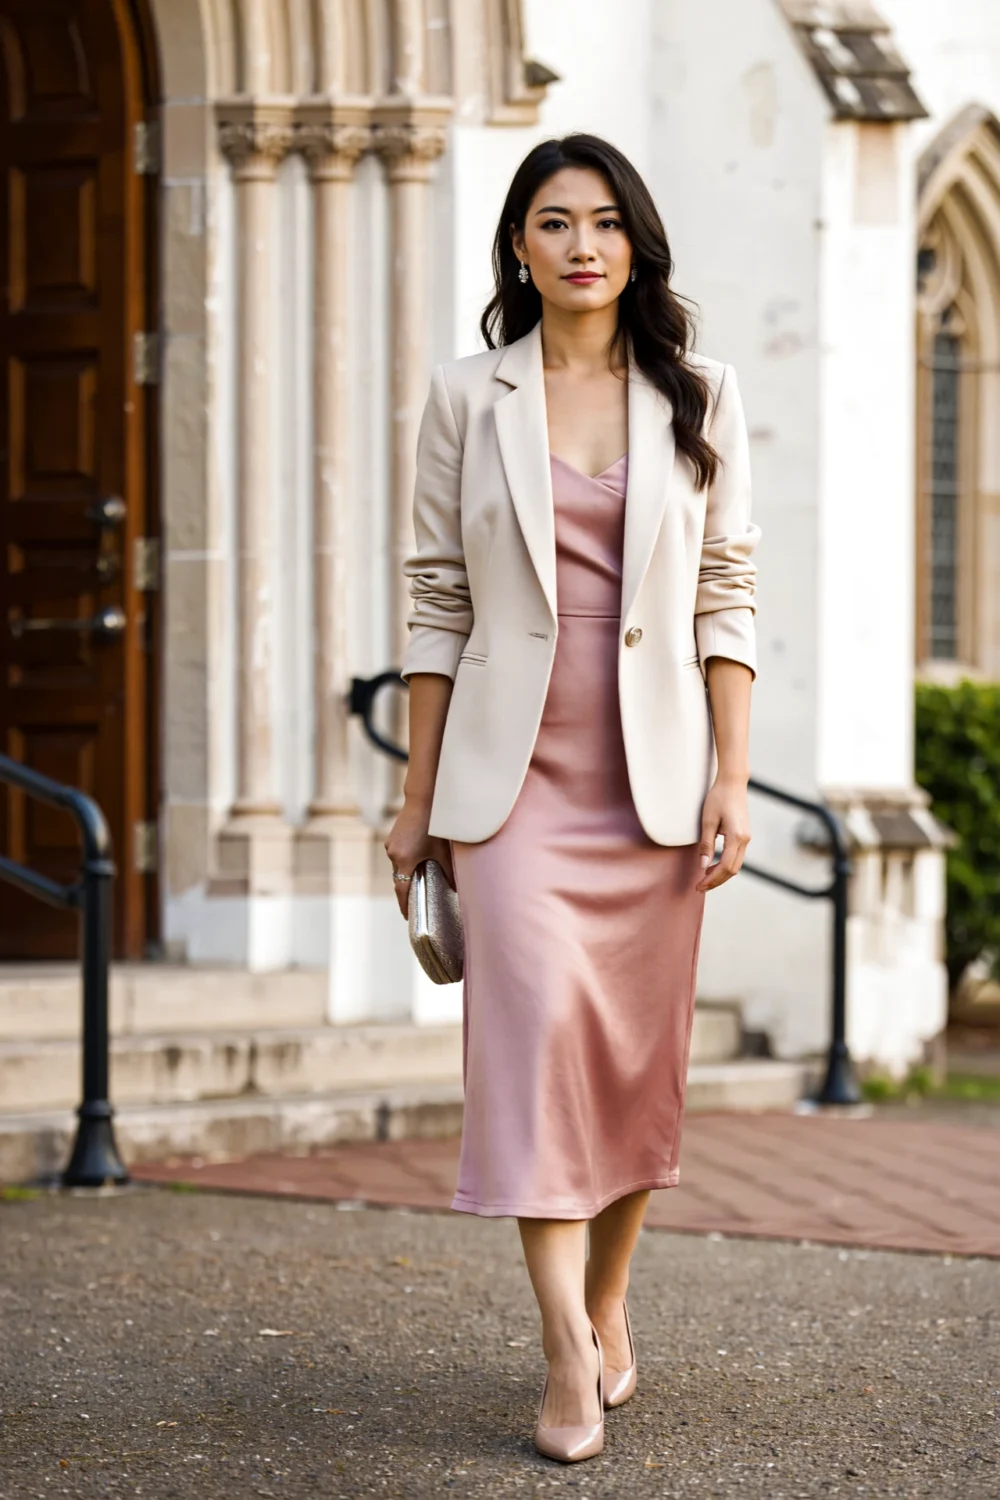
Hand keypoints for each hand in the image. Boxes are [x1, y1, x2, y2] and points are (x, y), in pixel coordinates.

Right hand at [384, 801, 455, 916]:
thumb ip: (449, 872)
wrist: (423, 799)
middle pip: (398, 878)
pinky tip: (416, 859)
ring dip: (406, 874)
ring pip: (398, 866)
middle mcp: (393, 853)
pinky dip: (405, 861)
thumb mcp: (444, 851)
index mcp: (404, 860)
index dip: (404, 904)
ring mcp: (391, 844)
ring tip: (417, 880)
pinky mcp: (392, 837)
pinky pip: (397, 855)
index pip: (401, 890)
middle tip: (415, 902)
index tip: (408, 916)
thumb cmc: (435, 824)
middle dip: (406, 890)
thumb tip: (455, 889)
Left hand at [696, 776, 750, 892]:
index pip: (725, 867)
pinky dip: (725, 865)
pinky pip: (736, 857)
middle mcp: (745, 840)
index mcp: (737, 837)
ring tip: (705, 878)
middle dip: (716, 881)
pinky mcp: (744, 835)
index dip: (712, 879)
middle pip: (732, 870)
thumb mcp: (708, 821)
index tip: (699, 886)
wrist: (733, 783)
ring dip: (721, 874)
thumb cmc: (718, 798)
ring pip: (736, 865)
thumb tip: (703, 865)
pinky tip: (713, 866)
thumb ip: (706, 844)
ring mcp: (747, 838)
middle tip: (700, 887)